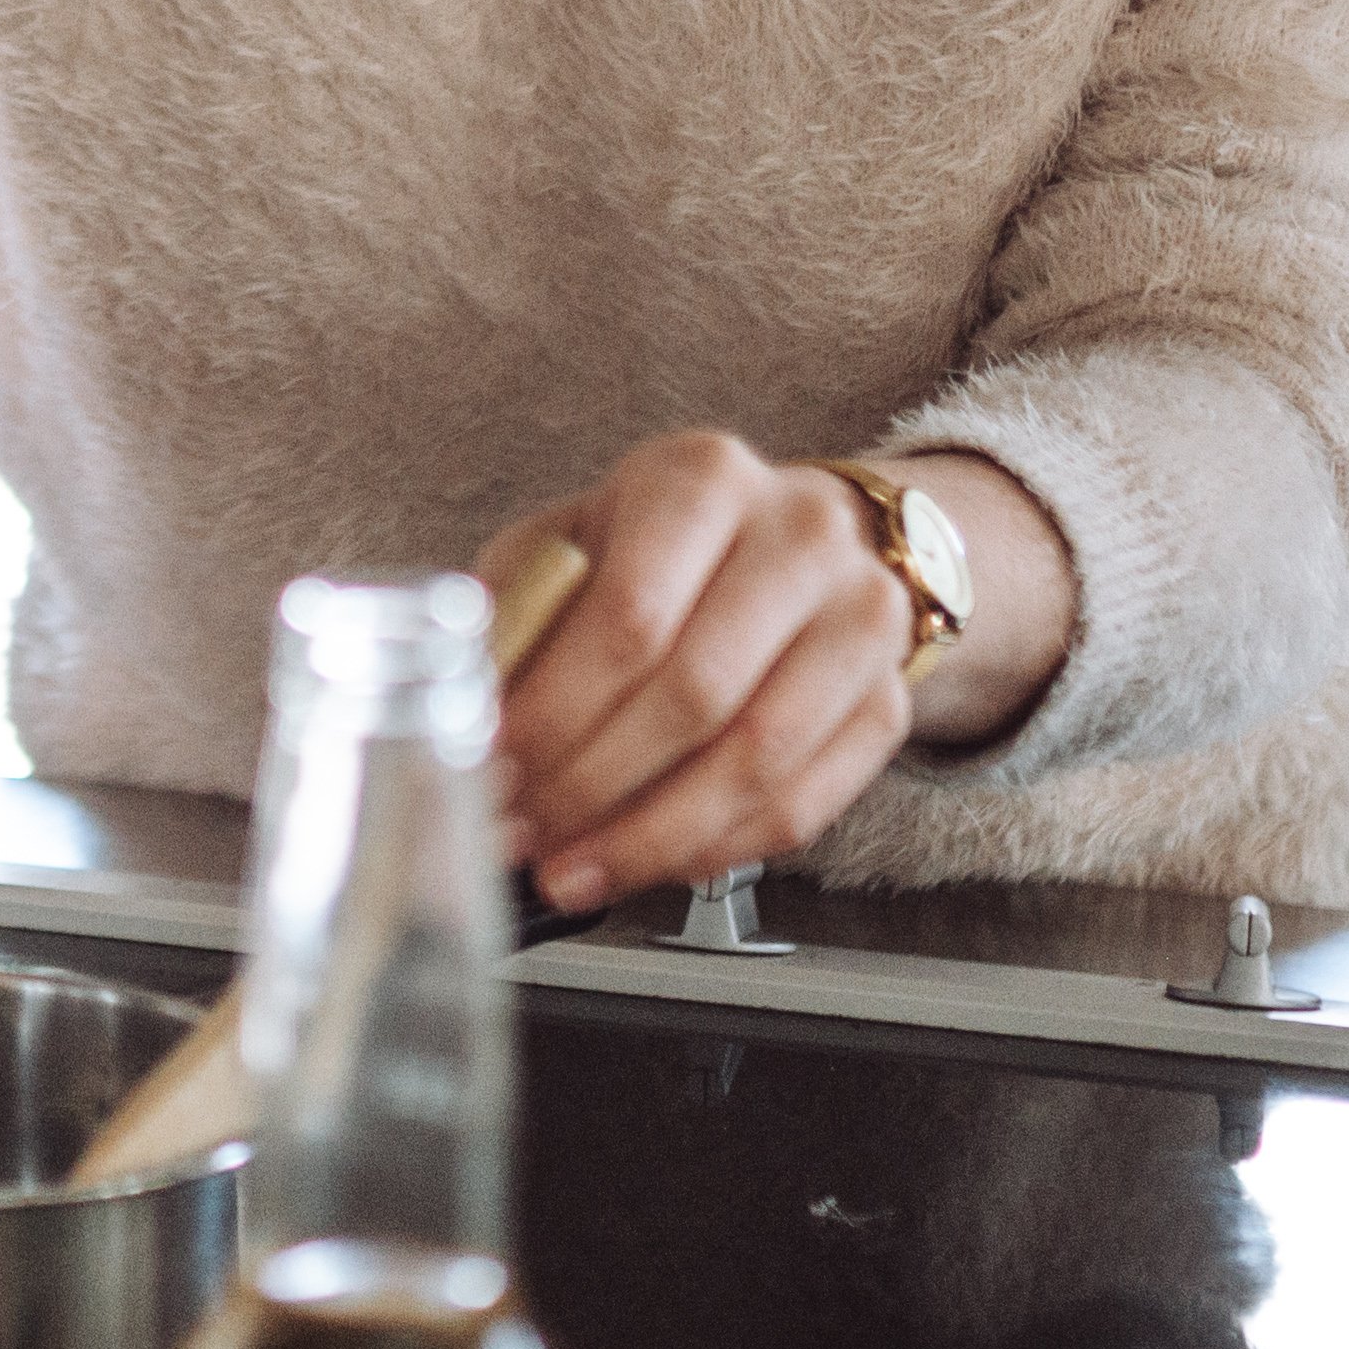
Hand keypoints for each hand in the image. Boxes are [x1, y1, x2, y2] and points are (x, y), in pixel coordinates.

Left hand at [480, 433, 924, 918]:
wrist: (799, 544)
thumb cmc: (666, 549)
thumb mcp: (579, 540)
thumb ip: (519, 607)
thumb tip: (461, 702)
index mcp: (705, 479)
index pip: (630, 615)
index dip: (555, 712)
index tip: (493, 769)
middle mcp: (802, 538)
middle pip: (692, 695)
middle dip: (590, 786)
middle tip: (520, 832)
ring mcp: (862, 621)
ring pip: (755, 761)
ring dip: (648, 836)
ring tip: (571, 869)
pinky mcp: (887, 701)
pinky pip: (801, 805)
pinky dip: (713, 851)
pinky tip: (646, 865)